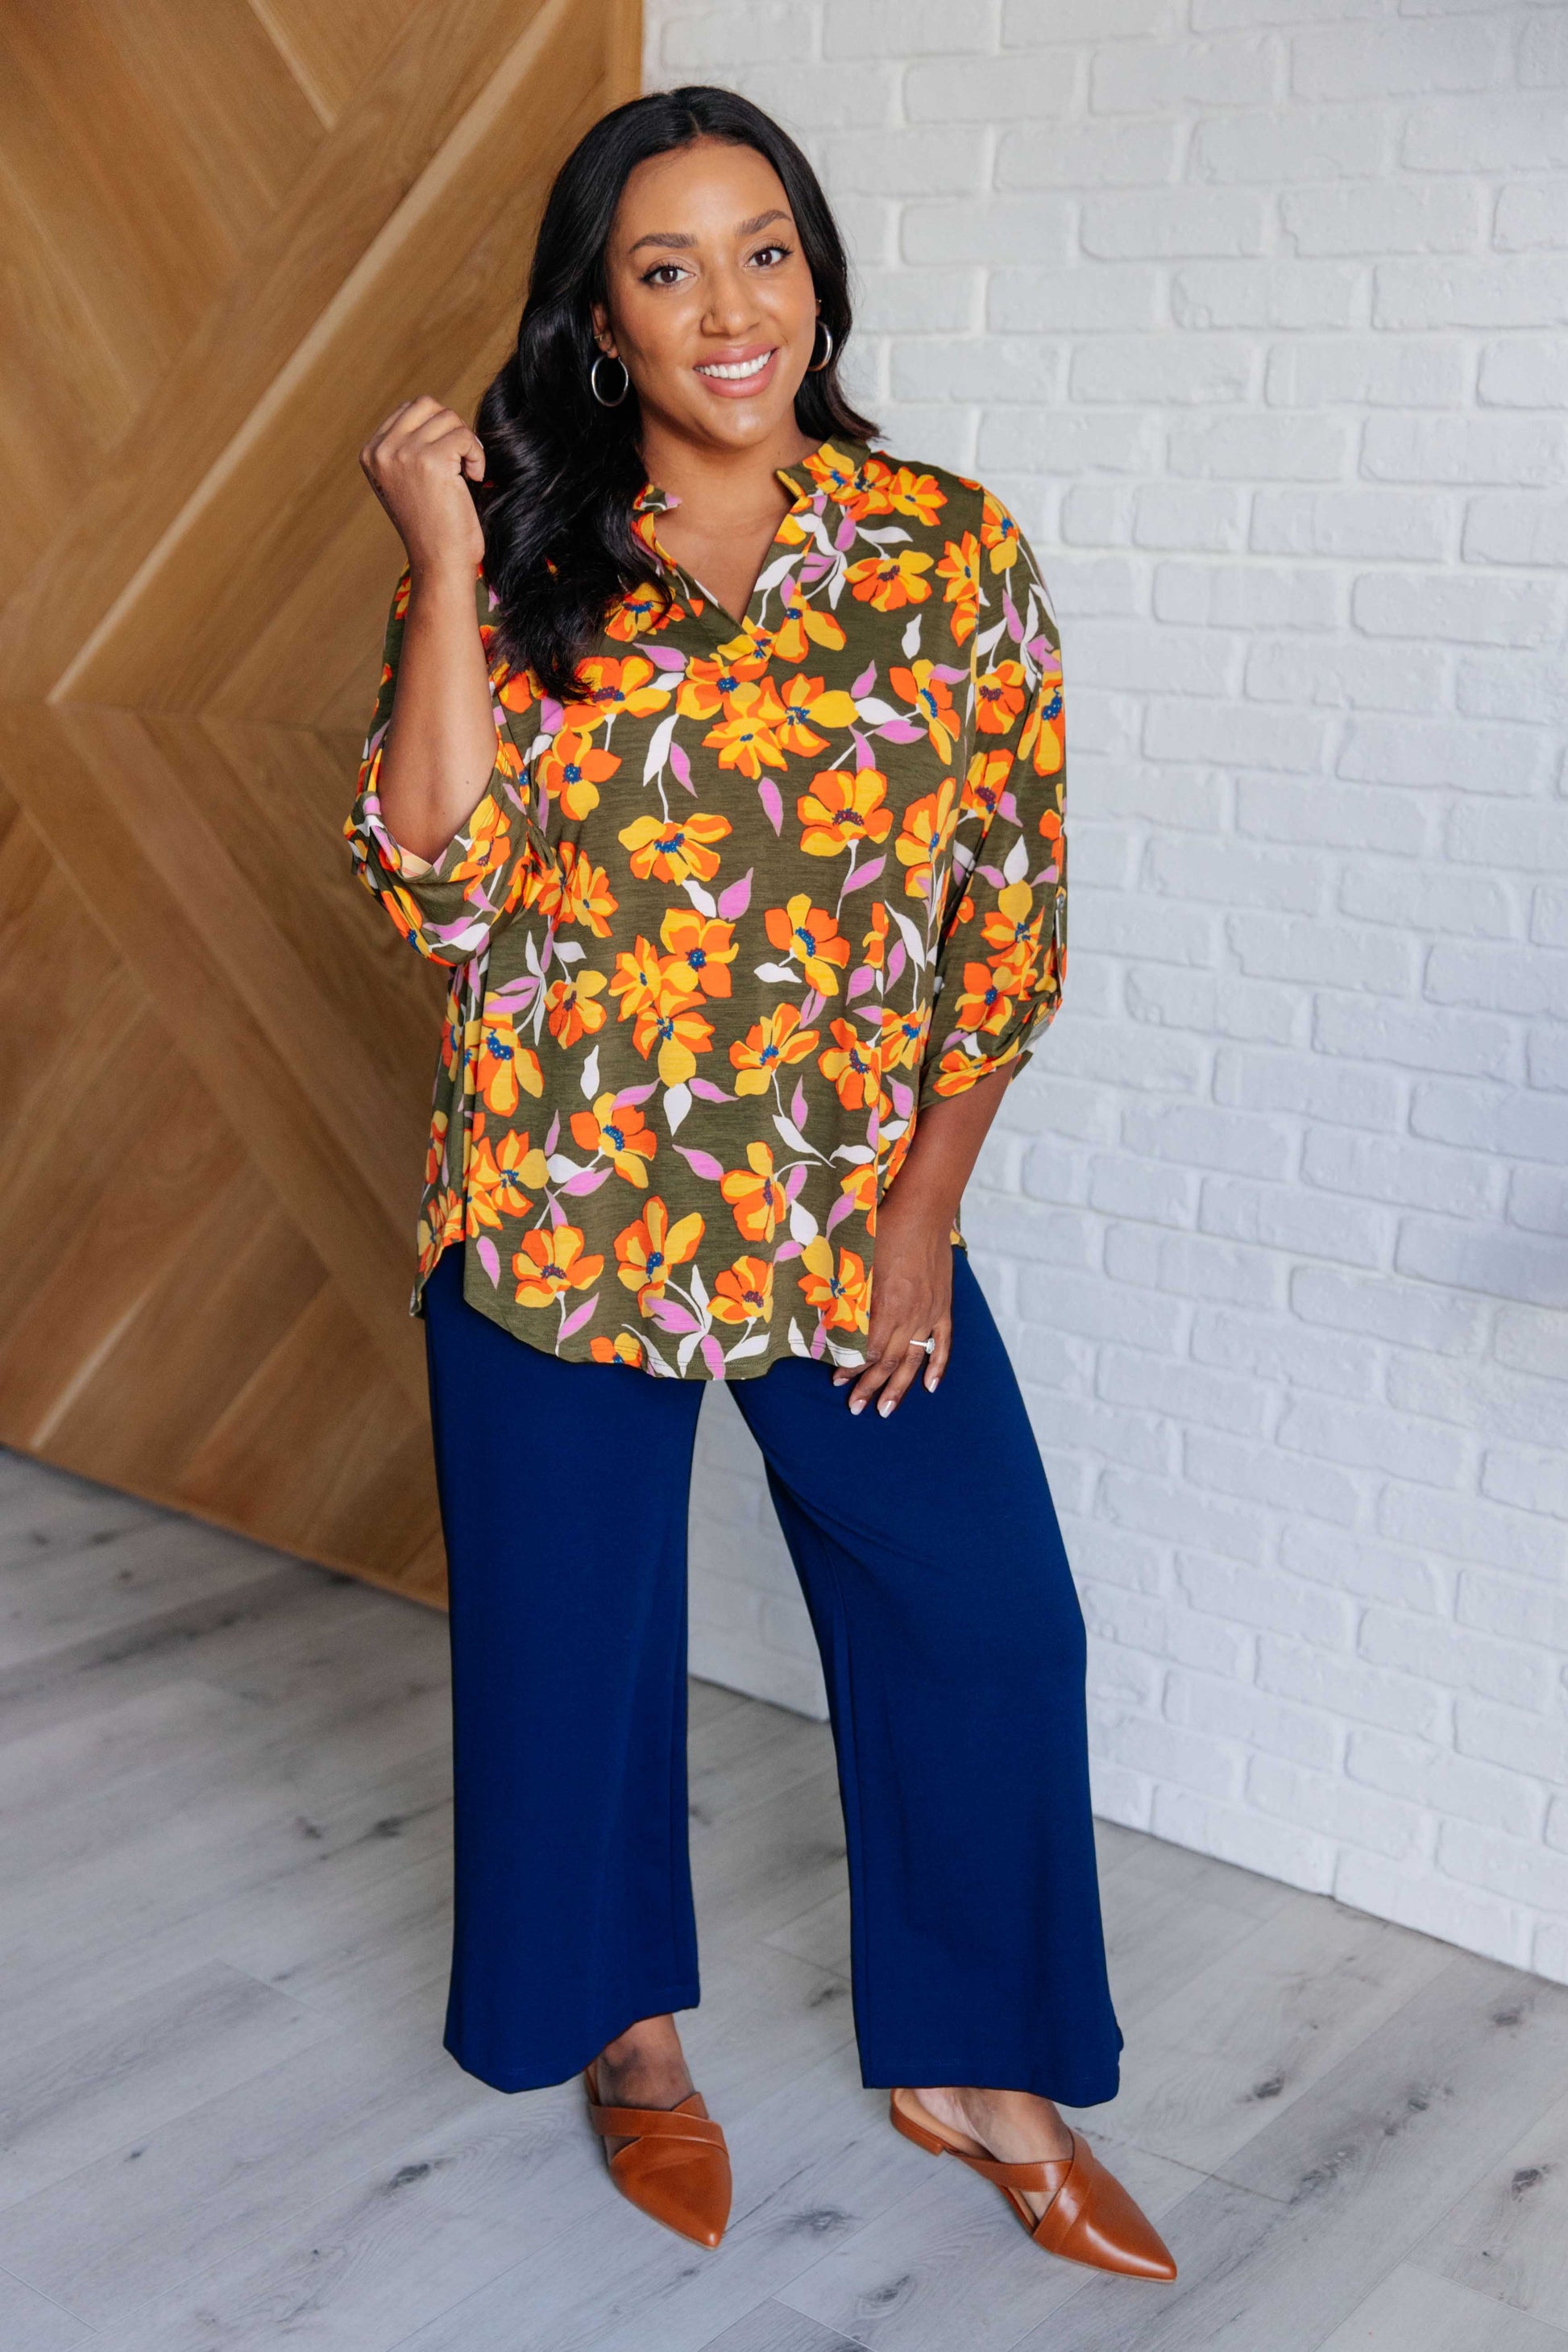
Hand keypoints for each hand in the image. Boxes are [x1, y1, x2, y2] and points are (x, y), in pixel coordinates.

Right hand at [359, 395, 484, 576]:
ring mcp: (403, 453)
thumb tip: (436, 412)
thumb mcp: (408, 479)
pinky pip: (464, 437)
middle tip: (461, 460)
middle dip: (451, 428)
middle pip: (427, 405)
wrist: (438, 561)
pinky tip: (474, 478)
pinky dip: (477, 455)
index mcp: (371, 453)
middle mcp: (382, 450)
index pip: (409, 410)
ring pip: (448, 418)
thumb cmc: (432, 526)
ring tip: (467, 474)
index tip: (446, 460)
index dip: (437, 428)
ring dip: (466, 443)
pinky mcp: (430, 460)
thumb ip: (409, 446)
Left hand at [833, 1193, 952, 1416]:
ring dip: (899, 1387)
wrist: (923, 1209)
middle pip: (888, 1361)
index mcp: (886, 1303)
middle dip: (869, 1386)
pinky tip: (929, 1387)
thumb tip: (826, 1317)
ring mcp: (930, 1312)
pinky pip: (942, 1344)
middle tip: (855, 1407)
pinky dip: (937, 1367)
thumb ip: (846, 1292)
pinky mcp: (943, 1306)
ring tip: (886, 1410)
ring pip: (913, 1359)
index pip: (868, 1349)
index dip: (852, 1368)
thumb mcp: (857, 1260)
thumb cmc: (885, 1228)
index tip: (837, 1380)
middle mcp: (910, 1313)